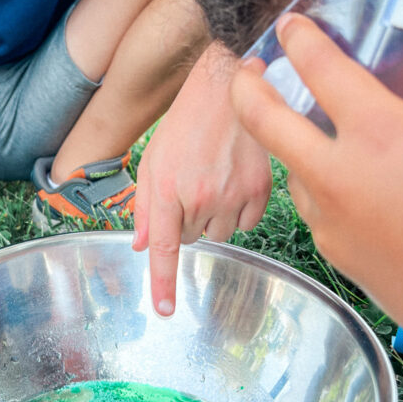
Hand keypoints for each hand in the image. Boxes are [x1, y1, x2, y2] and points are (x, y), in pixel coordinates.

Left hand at [134, 41, 271, 314]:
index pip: (165, 249)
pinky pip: (246, 224)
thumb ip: (145, 207)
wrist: (228, 89)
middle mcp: (202, 198)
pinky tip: (233, 182)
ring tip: (212, 181)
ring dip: (212, 218)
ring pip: (219, 235)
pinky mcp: (261, 190)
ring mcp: (234, 195)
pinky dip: (238, 211)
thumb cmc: (185, 124)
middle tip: (188, 187)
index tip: (165, 312)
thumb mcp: (153, 161)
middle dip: (185, 223)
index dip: (163, 283)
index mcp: (169, 191)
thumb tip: (141, 246)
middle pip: (191, 240)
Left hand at [231, 13, 402, 348]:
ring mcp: (328, 217)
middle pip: (265, 119)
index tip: (291, 26)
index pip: (325, 69)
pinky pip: (317, 208)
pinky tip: (361, 194)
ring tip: (328, 140)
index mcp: (382, 135)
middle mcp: (340, 173)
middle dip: (248, 88)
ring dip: (302, 150)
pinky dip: (328, 191)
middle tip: (248, 71)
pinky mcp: (330, 250)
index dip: (303, 39)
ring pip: (295, 169)